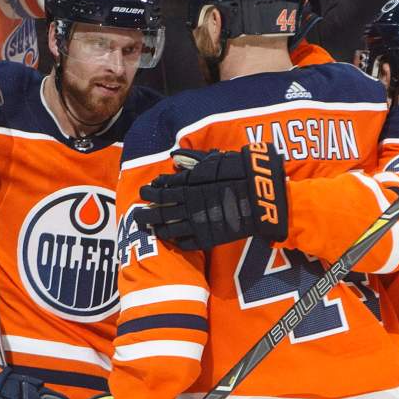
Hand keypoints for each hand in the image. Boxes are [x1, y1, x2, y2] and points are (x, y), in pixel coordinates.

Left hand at [136, 142, 288, 250]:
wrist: (260, 194)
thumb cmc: (239, 172)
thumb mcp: (213, 160)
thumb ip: (192, 160)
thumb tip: (174, 156)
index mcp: (187, 184)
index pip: (162, 188)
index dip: (152, 190)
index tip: (146, 191)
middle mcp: (186, 204)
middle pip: (159, 210)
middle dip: (146, 212)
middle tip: (138, 213)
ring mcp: (195, 222)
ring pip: (168, 228)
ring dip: (157, 228)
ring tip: (150, 227)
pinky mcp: (207, 237)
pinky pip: (186, 242)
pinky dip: (177, 241)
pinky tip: (172, 239)